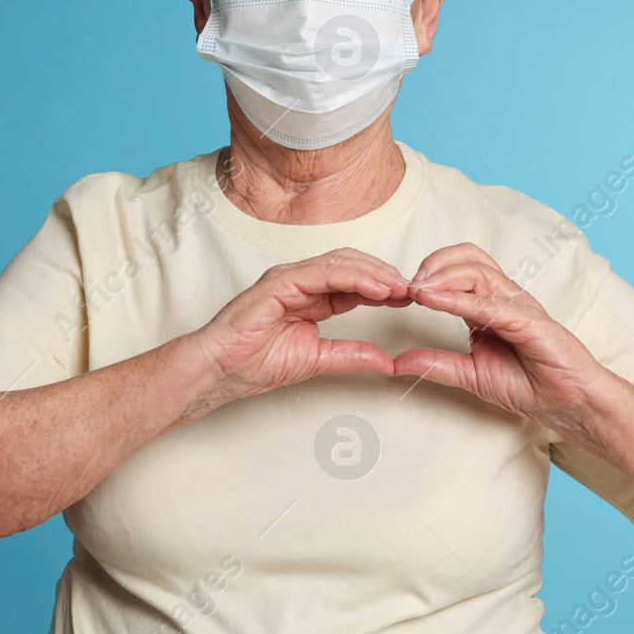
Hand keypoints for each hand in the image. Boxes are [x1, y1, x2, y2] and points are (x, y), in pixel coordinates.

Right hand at [193, 247, 414, 405]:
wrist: (220, 370)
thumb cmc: (253, 363)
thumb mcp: (317, 360)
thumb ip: (350, 355)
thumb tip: (387, 361)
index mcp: (310, 296)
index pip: (354, 283)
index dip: (384, 288)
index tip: (411, 298)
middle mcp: (300, 280)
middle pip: (352, 265)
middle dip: (385, 275)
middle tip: (413, 289)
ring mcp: (288, 277)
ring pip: (341, 263)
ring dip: (374, 273)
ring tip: (401, 287)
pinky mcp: (278, 282)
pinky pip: (322, 273)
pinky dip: (352, 277)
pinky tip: (376, 288)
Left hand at [392, 242, 609, 439]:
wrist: (570, 404)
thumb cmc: (531, 386)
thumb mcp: (470, 375)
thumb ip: (436, 365)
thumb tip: (396, 362)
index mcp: (491, 306)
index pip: (461, 268)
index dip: (430, 273)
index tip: (402, 291)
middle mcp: (505, 299)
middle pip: (468, 258)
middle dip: (433, 264)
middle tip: (407, 284)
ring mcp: (518, 306)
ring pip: (477, 272)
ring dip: (441, 278)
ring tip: (416, 290)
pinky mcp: (528, 321)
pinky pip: (488, 303)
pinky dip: (456, 299)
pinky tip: (432, 301)